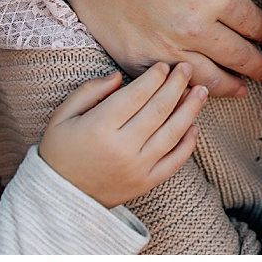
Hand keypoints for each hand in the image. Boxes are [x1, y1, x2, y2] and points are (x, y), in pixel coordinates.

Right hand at [28, 0, 261, 97]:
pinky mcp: (139, 58)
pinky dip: (189, 90)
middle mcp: (196, 26)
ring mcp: (166, 46)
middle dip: (258, 66)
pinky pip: (172, 83)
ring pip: (211, 79)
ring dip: (232, 86)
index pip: (254, 24)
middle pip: (240, 56)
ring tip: (242, 89)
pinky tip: (198, 90)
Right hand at [38, 62, 205, 206]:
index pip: (136, 95)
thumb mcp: (62, 116)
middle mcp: (123, 147)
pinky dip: (188, 144)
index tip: (164, 65)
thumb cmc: (59, 151)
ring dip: (190, 110)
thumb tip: (118, 76)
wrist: (61, 196)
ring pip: (172, 133)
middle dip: (176, 85)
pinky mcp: (146, 183)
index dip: (154, 78)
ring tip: (201, 91)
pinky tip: (194, 126)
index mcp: (100, 127)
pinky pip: (174, 162)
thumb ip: (89, 92)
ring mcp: (137, 167)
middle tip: (187, 69)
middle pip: (159, 110)